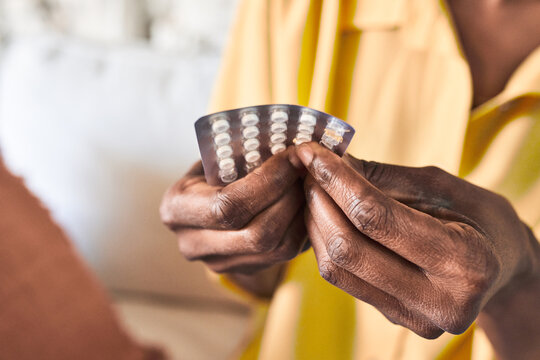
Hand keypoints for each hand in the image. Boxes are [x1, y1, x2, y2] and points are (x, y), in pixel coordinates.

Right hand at [160, 148, 306, 274]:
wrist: (204, 200)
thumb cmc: (213, 169)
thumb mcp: (215, 156)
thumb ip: (242, 154)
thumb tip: (293, 144)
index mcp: (177, 208)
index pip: (229, 204)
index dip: (269, 180)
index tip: (294, 156)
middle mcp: (192, 243)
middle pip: (257, 233)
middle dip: (291, 198)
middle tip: (309, 170)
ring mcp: (218, 263)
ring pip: (276, 248)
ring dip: (302, 213)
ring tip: (311, 185)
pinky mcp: (243, 270)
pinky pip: (284, 255)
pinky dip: (303, 227)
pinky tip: (309, 203)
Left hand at [295, 143, 539, 338]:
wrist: (502, 267)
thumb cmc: (480, 217)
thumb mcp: (442, 186)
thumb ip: (384, 177)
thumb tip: (330, 162)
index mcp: (465, 261)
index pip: (376, 217)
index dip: (337, 181)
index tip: (313, 153)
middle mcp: (439, 301)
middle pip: (348, 249)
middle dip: (319, 201)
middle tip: (308, 169)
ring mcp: (415, 317)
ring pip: (337, 268)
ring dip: (315, 222)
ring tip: (313, 188)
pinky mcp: (395, 318)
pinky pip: (343, 279)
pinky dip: (325, 242)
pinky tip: (324, 215)